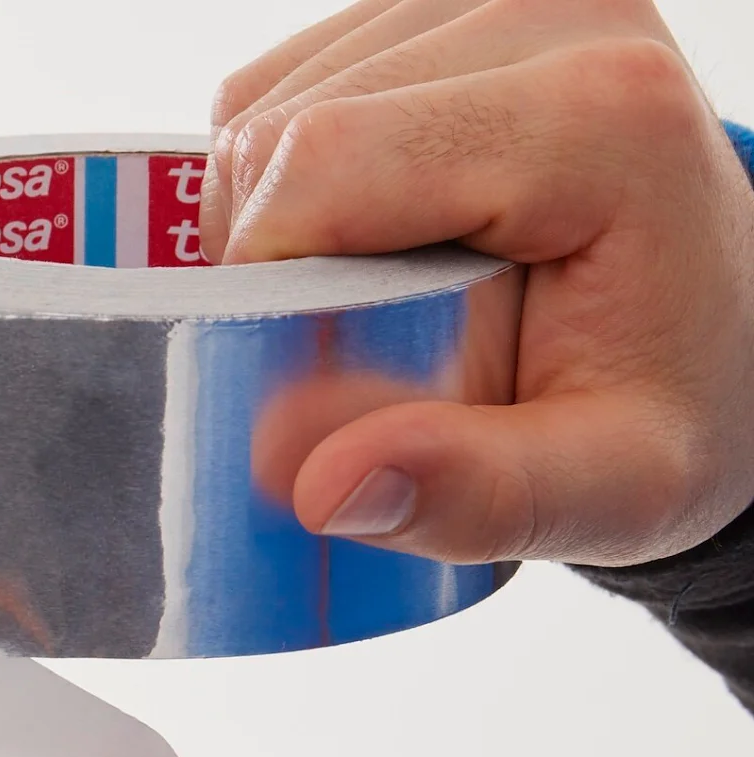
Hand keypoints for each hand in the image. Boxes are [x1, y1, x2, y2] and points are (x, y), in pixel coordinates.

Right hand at [208, 0, 753, 565]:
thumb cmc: (670, 400)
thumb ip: (478, 496)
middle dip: (269, 260)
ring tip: (361, 292)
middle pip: (282, 132)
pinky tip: (353, 234)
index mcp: (602, 118)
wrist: (715, 325)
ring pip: (260, 104)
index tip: (306, 371)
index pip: (325, 162)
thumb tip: (325, 486)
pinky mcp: (437, 4)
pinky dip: (277, 176)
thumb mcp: (613, 488)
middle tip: (348, 343)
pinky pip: (276, 84)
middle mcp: (550, 16)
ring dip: (267, 221)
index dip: (265, 279)